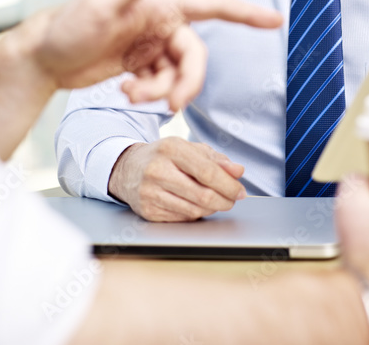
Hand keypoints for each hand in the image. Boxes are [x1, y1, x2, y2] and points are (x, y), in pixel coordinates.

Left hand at [35, 0, 282, 111]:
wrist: (45, 57)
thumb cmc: (68, 25)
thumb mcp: (102, 3)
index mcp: (160, 3)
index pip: (212, 6)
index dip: (246, 13)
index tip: (276, 20)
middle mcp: (161, 22)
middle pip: (195, 56)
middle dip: (187, 83)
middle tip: (170, 106)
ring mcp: (151, 45)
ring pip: (178, 74)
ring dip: (160, 91)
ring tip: (130, 95)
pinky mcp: (141, 64)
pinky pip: (162, 84)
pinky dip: (149, 93)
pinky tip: (125, 92)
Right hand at [108, 137, 246, 221]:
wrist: (127, 169)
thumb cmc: (164, 157)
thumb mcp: (188, 149)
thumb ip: (216, 160)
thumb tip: (238, 171)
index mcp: (171, 148)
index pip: (207, 171)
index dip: (229, 184)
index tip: (240, 191)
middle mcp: (157, 170)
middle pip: (203, 195)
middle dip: (225, 200)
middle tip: (232, 199)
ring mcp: (150, 192)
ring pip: (194, 210)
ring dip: (212, 209)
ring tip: (216, 201)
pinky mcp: (147, 211)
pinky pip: (182, 219)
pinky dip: (195, 215)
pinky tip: (197, 206)